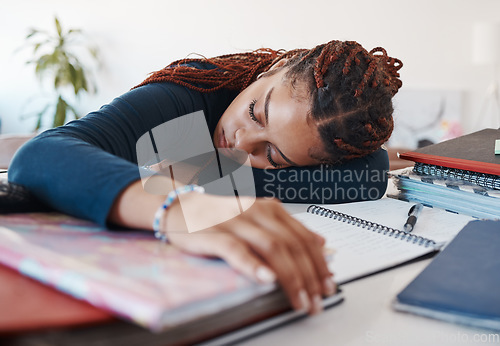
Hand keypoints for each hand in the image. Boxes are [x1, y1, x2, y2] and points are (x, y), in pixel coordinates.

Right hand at [163, 192, 336, 314]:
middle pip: (292, 245)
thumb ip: (289, 229)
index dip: (319, 263)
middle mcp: (257, 212)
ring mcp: (235, 222)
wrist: (181, 207)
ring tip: (300, 299)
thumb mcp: (260, 218)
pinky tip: (267, 279)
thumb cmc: (221, 217)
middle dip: (310, 276)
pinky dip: (254, 265)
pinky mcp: (214, 233)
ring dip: (290, 277)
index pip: (303, 237)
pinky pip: (237, 250)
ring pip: (272, 248)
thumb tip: (320, 242)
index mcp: (271, 209)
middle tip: (317, 300)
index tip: (328, 284)